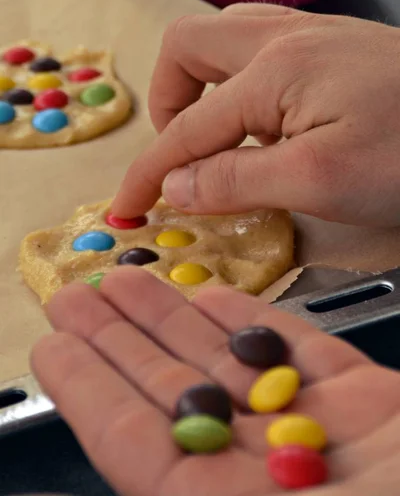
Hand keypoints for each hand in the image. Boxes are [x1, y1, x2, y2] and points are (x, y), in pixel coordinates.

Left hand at [32, 268, 399, 495]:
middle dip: (119, 341)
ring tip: (123, 283)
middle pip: (172, 395)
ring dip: (170, 319)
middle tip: (76, 296)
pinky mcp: (360, 401)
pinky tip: (207, 294)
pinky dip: (245, 318)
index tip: (55, 347)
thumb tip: (116, 488)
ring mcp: (312, 434)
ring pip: (223, 364)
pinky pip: (289, 349)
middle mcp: (263, 475)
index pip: (138, 446)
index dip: (92, 393)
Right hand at [112, 4, 399, 226]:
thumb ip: (237, 180)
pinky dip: (238, 85)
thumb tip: (176, 185)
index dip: (149, 172)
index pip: (186, 128)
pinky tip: (263, 121)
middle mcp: (282, 39)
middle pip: (188, 49)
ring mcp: (309, 36)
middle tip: (183, 155)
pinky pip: (257, 49)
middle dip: (169, 105)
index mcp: (272, 70)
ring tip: (216, 136)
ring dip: (202, 88)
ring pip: (222, 41)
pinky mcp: (331, 48)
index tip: (128, 205)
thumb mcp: (321, 179)